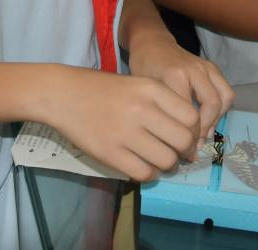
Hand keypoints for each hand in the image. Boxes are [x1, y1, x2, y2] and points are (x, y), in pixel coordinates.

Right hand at [45, 68, 200, 181]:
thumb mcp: (138, 83)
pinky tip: (143, 165)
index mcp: (151, 89)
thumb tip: (188, 132)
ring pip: (166, 160)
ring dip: (168, 165)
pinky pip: (143, 172)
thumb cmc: (102, 88)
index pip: (190, 117)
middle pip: (183, 141)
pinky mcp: (110, 153)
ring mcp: (125, 132)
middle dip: (185, 151)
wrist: (63, 94)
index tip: (187, 136)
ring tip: (161, 161)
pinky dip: (149, 174)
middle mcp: (141, 109)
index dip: (194, 131)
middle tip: (178, 153)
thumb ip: (163, 103)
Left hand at [127, 35, 234, 148]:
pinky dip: (222, 109)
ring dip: (217, 120)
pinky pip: (226, 92)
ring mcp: (206, 67)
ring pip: (224, 98)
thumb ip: (161, 114)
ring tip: (202, 135)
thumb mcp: (146, 92)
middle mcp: (194, 70)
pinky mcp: (213, 67)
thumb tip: (175, 147)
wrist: (152, 44)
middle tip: (193, 147)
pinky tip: (208, 121)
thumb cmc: (144, 69)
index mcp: (174, 76)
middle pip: (211, 106)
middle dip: (204, 130)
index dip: (188, 137)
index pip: (189, 113)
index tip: (182, 152)